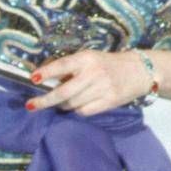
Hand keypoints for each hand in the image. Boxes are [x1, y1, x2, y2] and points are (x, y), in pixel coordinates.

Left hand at [26, 50, 148, 116]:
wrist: (140, 71)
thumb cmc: (107, 63)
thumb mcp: (89, 58)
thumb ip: (71, 68)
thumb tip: (46, 80)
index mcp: (87, 58)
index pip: (63, 65)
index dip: (47, 72)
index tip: (33, 78)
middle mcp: (94, 73)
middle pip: (64, 91)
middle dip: (45, 100)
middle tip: (31, 105)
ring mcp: (102, 89)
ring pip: (72, 103)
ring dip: (61, 105)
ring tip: (60, 102)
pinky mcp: (110, 102)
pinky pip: (84, 111)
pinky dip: (76, 110)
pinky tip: (77, 105)